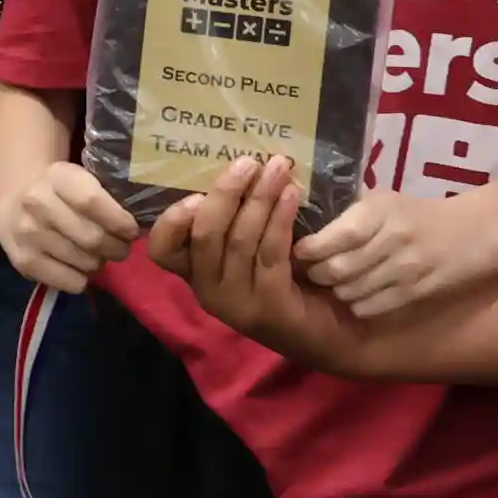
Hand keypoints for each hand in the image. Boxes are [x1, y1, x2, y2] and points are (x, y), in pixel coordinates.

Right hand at [0, 161, 141, 293]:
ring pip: (85, 262)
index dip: (119, 221)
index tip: (131, 231)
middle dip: (116, 248)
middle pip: (92, 238)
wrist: (13, 201)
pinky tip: (79, 267)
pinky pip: (71, 282)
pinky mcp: (24, 262)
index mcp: (58, 177)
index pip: (92, 202)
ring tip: (98, 255)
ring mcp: (28, 234)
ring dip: (100, 263)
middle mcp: (37, 203)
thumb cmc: (60, 191)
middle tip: (120, 248)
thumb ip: (105, 197)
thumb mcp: (79, 179)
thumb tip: (139, 228)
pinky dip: (83, 279)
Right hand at [151, 158, 363, 371]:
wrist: (336, 334)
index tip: (196, 193)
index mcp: (198, 275)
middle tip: (249, 162)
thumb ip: (239, 220)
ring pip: (240, 240)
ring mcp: (237, 304)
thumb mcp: (256, 249)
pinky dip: (280, 218)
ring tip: (280, 168)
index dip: (171, 221)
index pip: (162, 250)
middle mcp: (209, 292)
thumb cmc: (295, 282)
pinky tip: (293, 195)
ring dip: (260, 198)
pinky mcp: (269, 308)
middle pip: (204, 235)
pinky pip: (270, 253)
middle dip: (226, 193)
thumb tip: (241, 165)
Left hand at [297, 186, 497, 319]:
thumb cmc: (421, 215)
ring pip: (352, 291)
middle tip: (310, 275)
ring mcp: (406, 267)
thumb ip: (351, 218)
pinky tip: (356, 299)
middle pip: (338, 269)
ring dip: (336, 293)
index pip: (334, 237)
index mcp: (379, 210)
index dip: (309, 251)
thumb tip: (305, 231)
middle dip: (316, 276)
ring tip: (332, 287)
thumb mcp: (386, 203)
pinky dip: (357, 306)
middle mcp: (392, 238)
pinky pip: (374, 307)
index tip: (299, 253)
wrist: (478, 230)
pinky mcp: (418, 291)